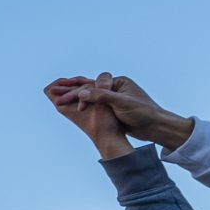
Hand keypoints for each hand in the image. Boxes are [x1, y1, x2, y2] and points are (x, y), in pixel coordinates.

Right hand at [50, 73, 193, 150]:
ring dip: (75, 99)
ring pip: (90, 97)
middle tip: (54, 97)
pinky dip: (83, 105)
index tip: (68, 103)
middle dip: (71, 93)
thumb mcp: (121, 103)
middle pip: (89, 89)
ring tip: (58, 101)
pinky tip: (72, 109)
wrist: (156, 127)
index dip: (78, 93)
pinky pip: (94, 105)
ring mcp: (113, 98)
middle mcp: (114, 88)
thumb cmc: (143, 113)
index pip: (93, 86)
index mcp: (118, 82)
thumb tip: (82, 91)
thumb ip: (101, 96)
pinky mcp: (113, 109)